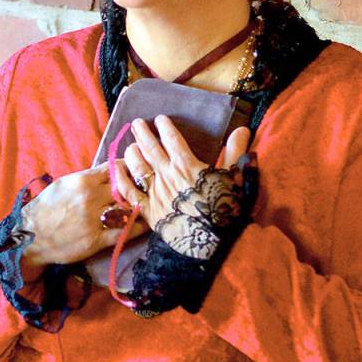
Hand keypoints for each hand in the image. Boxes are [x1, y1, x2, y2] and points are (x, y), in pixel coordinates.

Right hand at [19, 163, 149, 277]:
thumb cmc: (45, 208)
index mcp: (83, 181)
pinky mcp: (96, 240)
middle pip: (126, 188)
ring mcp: (94, 220)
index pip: (116, 169)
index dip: (130, 168)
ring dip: (140, 207)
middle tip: (150, 187)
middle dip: (138, 187)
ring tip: (151, 204)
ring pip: (127, 209)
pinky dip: (137, 227)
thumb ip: (87, 178)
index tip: (138, 169)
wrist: (29, 236)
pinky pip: (123, 232)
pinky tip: (145, 224)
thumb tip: (109, 171)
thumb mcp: (64, 185)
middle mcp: (91, 198)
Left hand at [111, 116, 252, 256]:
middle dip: (143, 134)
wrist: (209, 242)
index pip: (173, 140)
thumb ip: (235, 152)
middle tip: (137, 123)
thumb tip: (243, 129)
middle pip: (151, 149)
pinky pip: (130, 193)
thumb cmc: (223, 210)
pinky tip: (118, 172)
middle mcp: (168, 175)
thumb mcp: (232, 178)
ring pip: (138, 167)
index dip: (166, 128)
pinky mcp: (147, 210)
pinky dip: (122, 180)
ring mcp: (155, 193)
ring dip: (133, 153)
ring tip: (131, 145)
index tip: (160, 119)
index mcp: (187, 166)